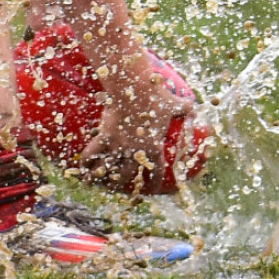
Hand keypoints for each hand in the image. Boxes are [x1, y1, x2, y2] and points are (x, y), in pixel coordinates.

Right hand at [76, 64, 193, 194]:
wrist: (134, 86)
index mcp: (154, 148)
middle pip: (128, 177)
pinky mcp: (105, 136)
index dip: (153, 185)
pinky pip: (93, 154)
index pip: (155, 174)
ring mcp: (119, 145)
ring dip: (104, 179)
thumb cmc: (156, 96)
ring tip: (99, 183)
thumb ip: (185, 109)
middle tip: (119, 190)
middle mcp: (136, 152)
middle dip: (123, 187)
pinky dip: (86, 163)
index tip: (152, 192)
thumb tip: (196, 107)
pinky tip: (82, 169)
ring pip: (109, 171)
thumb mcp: (175, 104)